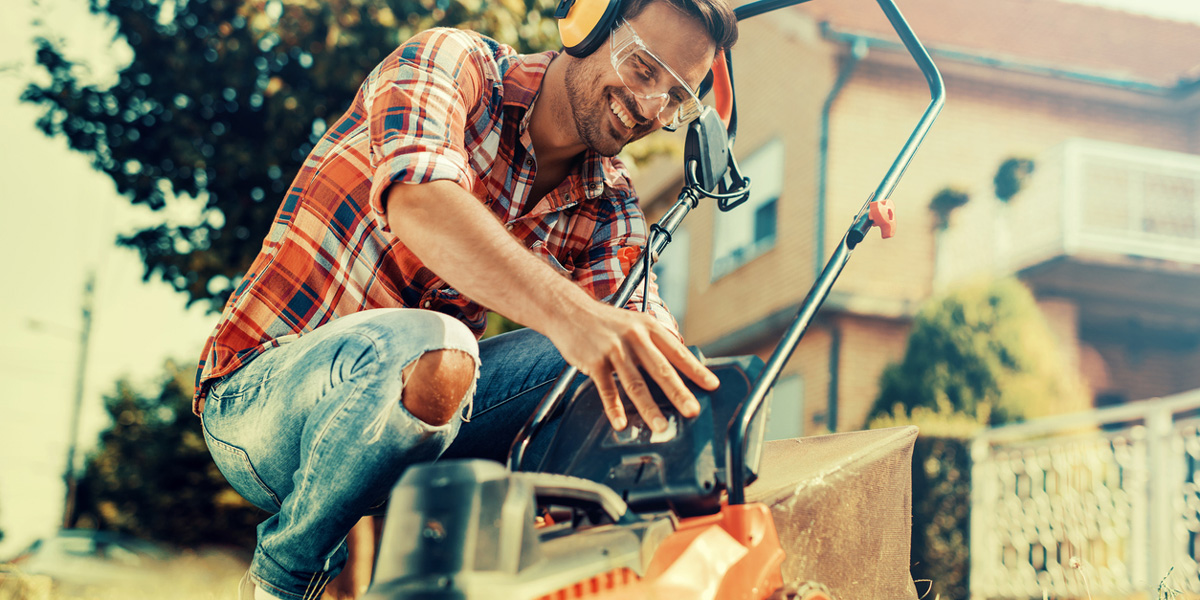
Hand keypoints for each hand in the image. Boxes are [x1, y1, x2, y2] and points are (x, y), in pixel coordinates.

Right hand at [552, 303, 719, 432]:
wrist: (569, 311)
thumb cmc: (606, 322)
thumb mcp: (635, 324)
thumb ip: (654, 344)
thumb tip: (677, 368)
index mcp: (649, 327)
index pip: (678, 351)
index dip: (696, 370)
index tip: (712, 386)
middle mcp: (634, 337)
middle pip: (660, 369)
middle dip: (678, 393)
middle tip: (692, 411)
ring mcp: (613, 350)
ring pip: (635, 383)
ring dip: (649, 408)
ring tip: (661, 426)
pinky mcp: (594, 361)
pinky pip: (606, 389)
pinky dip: (614, 408)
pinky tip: (621, 423)